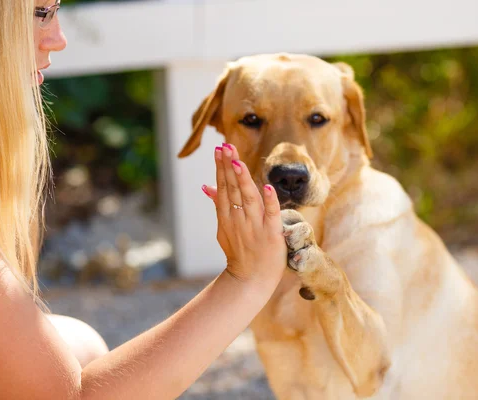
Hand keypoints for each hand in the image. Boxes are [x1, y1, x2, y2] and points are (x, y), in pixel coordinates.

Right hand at [202, 143, 286, 290]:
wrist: (250, 280)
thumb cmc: (240, 252)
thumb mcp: (223, 228)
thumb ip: (218, 205)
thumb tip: (206, 186)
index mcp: (227, 216)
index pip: (224, 187)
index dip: (221, 167)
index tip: (219, 149)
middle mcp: (239, 218)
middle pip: (233, 188)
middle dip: (229, 166)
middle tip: (226, 146)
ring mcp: (255, 226)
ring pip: (248, 197)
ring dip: (243, 179)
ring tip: (237, 162)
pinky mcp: (271, 234)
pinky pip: (271, 215)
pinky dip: (270, 202)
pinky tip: (268, 188)